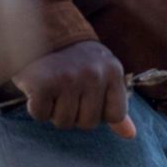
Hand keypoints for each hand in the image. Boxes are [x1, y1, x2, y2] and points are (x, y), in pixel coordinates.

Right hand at [11, 40, 136, 137]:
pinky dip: (36, 107)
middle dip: (73, 113)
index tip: (86, 96)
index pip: (115, 115)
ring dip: (53, 110)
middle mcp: (93, 74)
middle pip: (87, 123)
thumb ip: (114, 104)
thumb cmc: (72, 61)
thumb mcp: (101, 76)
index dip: (98, 112)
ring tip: (52, 88)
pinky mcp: (43, 83)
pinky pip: (41, 115)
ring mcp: (68, 78)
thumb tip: (130, 135)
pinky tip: (38, 88)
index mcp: (112, 71)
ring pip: (63, 121)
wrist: (38, 31)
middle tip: (65, 91)